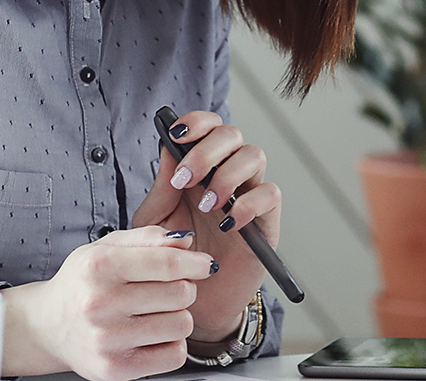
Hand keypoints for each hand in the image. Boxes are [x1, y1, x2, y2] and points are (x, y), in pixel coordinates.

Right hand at [0, 225, 210, 380]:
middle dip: (184, 288)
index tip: (205, 265)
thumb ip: (148, 237)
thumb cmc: (82, 283)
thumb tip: (186, 242)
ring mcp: (107, 340)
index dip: (196, 263)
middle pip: (181, 294)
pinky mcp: (115, 369)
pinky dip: (172, 344)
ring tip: (155, 312)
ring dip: (178, 316)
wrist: (48, 326)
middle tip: (168, 289)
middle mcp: (100, 304)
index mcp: (99, 267)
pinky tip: (153, 335)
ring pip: (182, 325)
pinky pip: (174, 356)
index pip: (167, 264)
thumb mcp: (106, 247)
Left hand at [133, 109, 281, 346]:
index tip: (176, 135)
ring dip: (227, 175)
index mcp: (199, 168)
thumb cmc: (170, 260)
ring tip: (207, 205)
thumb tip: (168, 148)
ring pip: (254, 156)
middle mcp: (226, 175)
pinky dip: (249, 203)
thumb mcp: (155, 222)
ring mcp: (248, 195)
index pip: (207, 128)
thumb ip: (163, 187)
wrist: (189, 302)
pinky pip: (270, 194)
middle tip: (187, 179)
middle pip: (232, 134)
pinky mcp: (266, 221)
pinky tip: (228, 223)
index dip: (196, 122)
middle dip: (208, 150)